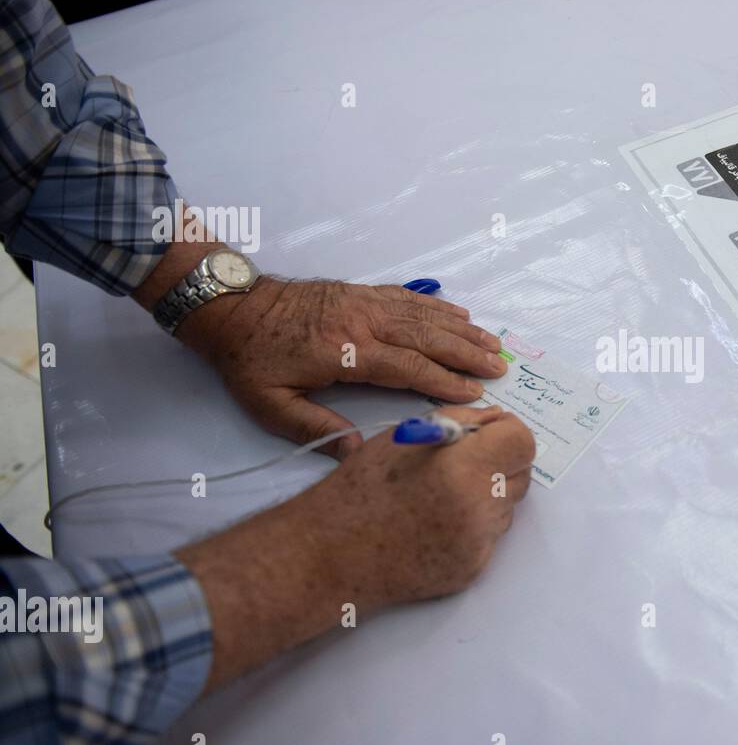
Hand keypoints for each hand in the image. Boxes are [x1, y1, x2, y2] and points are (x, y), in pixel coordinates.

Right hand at [177, 405, 535, 689]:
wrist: (332, 554)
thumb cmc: (362, 487)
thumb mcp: (406, 435)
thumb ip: (459, 422)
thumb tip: (496, 422)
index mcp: (463, 468)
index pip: (522, 441)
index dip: (507, 431)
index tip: (488, 432)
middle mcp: (479, 509)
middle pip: (522, 474)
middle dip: (500, 461)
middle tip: (464, 460)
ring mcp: (479, 544)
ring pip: (507, 506)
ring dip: (487, 493)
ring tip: (441, 493)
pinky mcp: (473, 569)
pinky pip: (490, 536)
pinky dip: (474, 524)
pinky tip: (436, 522)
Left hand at [178, 276, 508, 456]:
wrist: (231, 307)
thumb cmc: (250, 361)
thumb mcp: (270, 405)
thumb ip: (314, 429)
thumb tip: (358, 452)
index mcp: (344, 351)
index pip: (406, 367)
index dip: (443, 381)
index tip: (473, 394)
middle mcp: (362, 321)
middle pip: (426, 337)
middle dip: (466, 354)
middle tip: (499, 368)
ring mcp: (364, 302)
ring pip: (424, 315)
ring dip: (462, 330)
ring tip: (493, 344)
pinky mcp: (362, 291)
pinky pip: (409, 298)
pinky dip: (439, 307)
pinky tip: (461, 316)